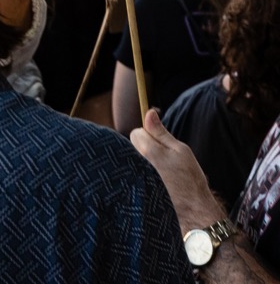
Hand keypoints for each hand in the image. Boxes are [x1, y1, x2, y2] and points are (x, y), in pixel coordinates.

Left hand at [130, 109, 225, 232]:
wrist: (193, 212)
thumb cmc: (190, 180)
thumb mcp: (181, 151)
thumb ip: (161, 132)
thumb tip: (149, 112)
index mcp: (149, 151)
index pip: (136, 132)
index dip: (148, 135)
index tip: (161, 145)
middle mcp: (136, 163)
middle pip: (132, 146)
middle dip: (144, 148)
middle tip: (162, 162)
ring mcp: (133, 177)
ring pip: (133, 159)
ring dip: (142, 162)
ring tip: (161, 175)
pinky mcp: (132, 188)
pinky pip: (132, 173)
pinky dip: (141, 175)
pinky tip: (155, 184)